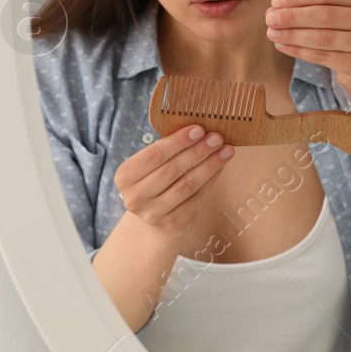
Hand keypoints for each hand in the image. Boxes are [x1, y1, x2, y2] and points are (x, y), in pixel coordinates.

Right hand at [113, 124, 233, 237]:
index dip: (177, 142)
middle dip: (197, 151)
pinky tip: (221, 166)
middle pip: (172, 170)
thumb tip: (199, 129)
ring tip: (225, 150)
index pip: (153, 155)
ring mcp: (153, 213)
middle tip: (216, 138)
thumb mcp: (152, 166)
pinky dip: (211, 179)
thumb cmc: (156, 181)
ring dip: (209, 165)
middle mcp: (135, 197)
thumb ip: (167, 149)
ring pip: (187, 184)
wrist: (157, 218)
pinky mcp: (173, 223)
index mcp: (124, 176)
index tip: (198, 129)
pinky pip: (197, 197)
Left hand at [266, 0, 350, 98]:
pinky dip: (299, 51)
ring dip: (292, 34)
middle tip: (270, 18)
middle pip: (324, 14)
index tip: (276, 1)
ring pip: (322, 37)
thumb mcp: (344, 16)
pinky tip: (283, 46)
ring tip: (272, 33)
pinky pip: (322, 56)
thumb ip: (318, 7)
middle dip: (292, 16)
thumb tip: (277, 6)